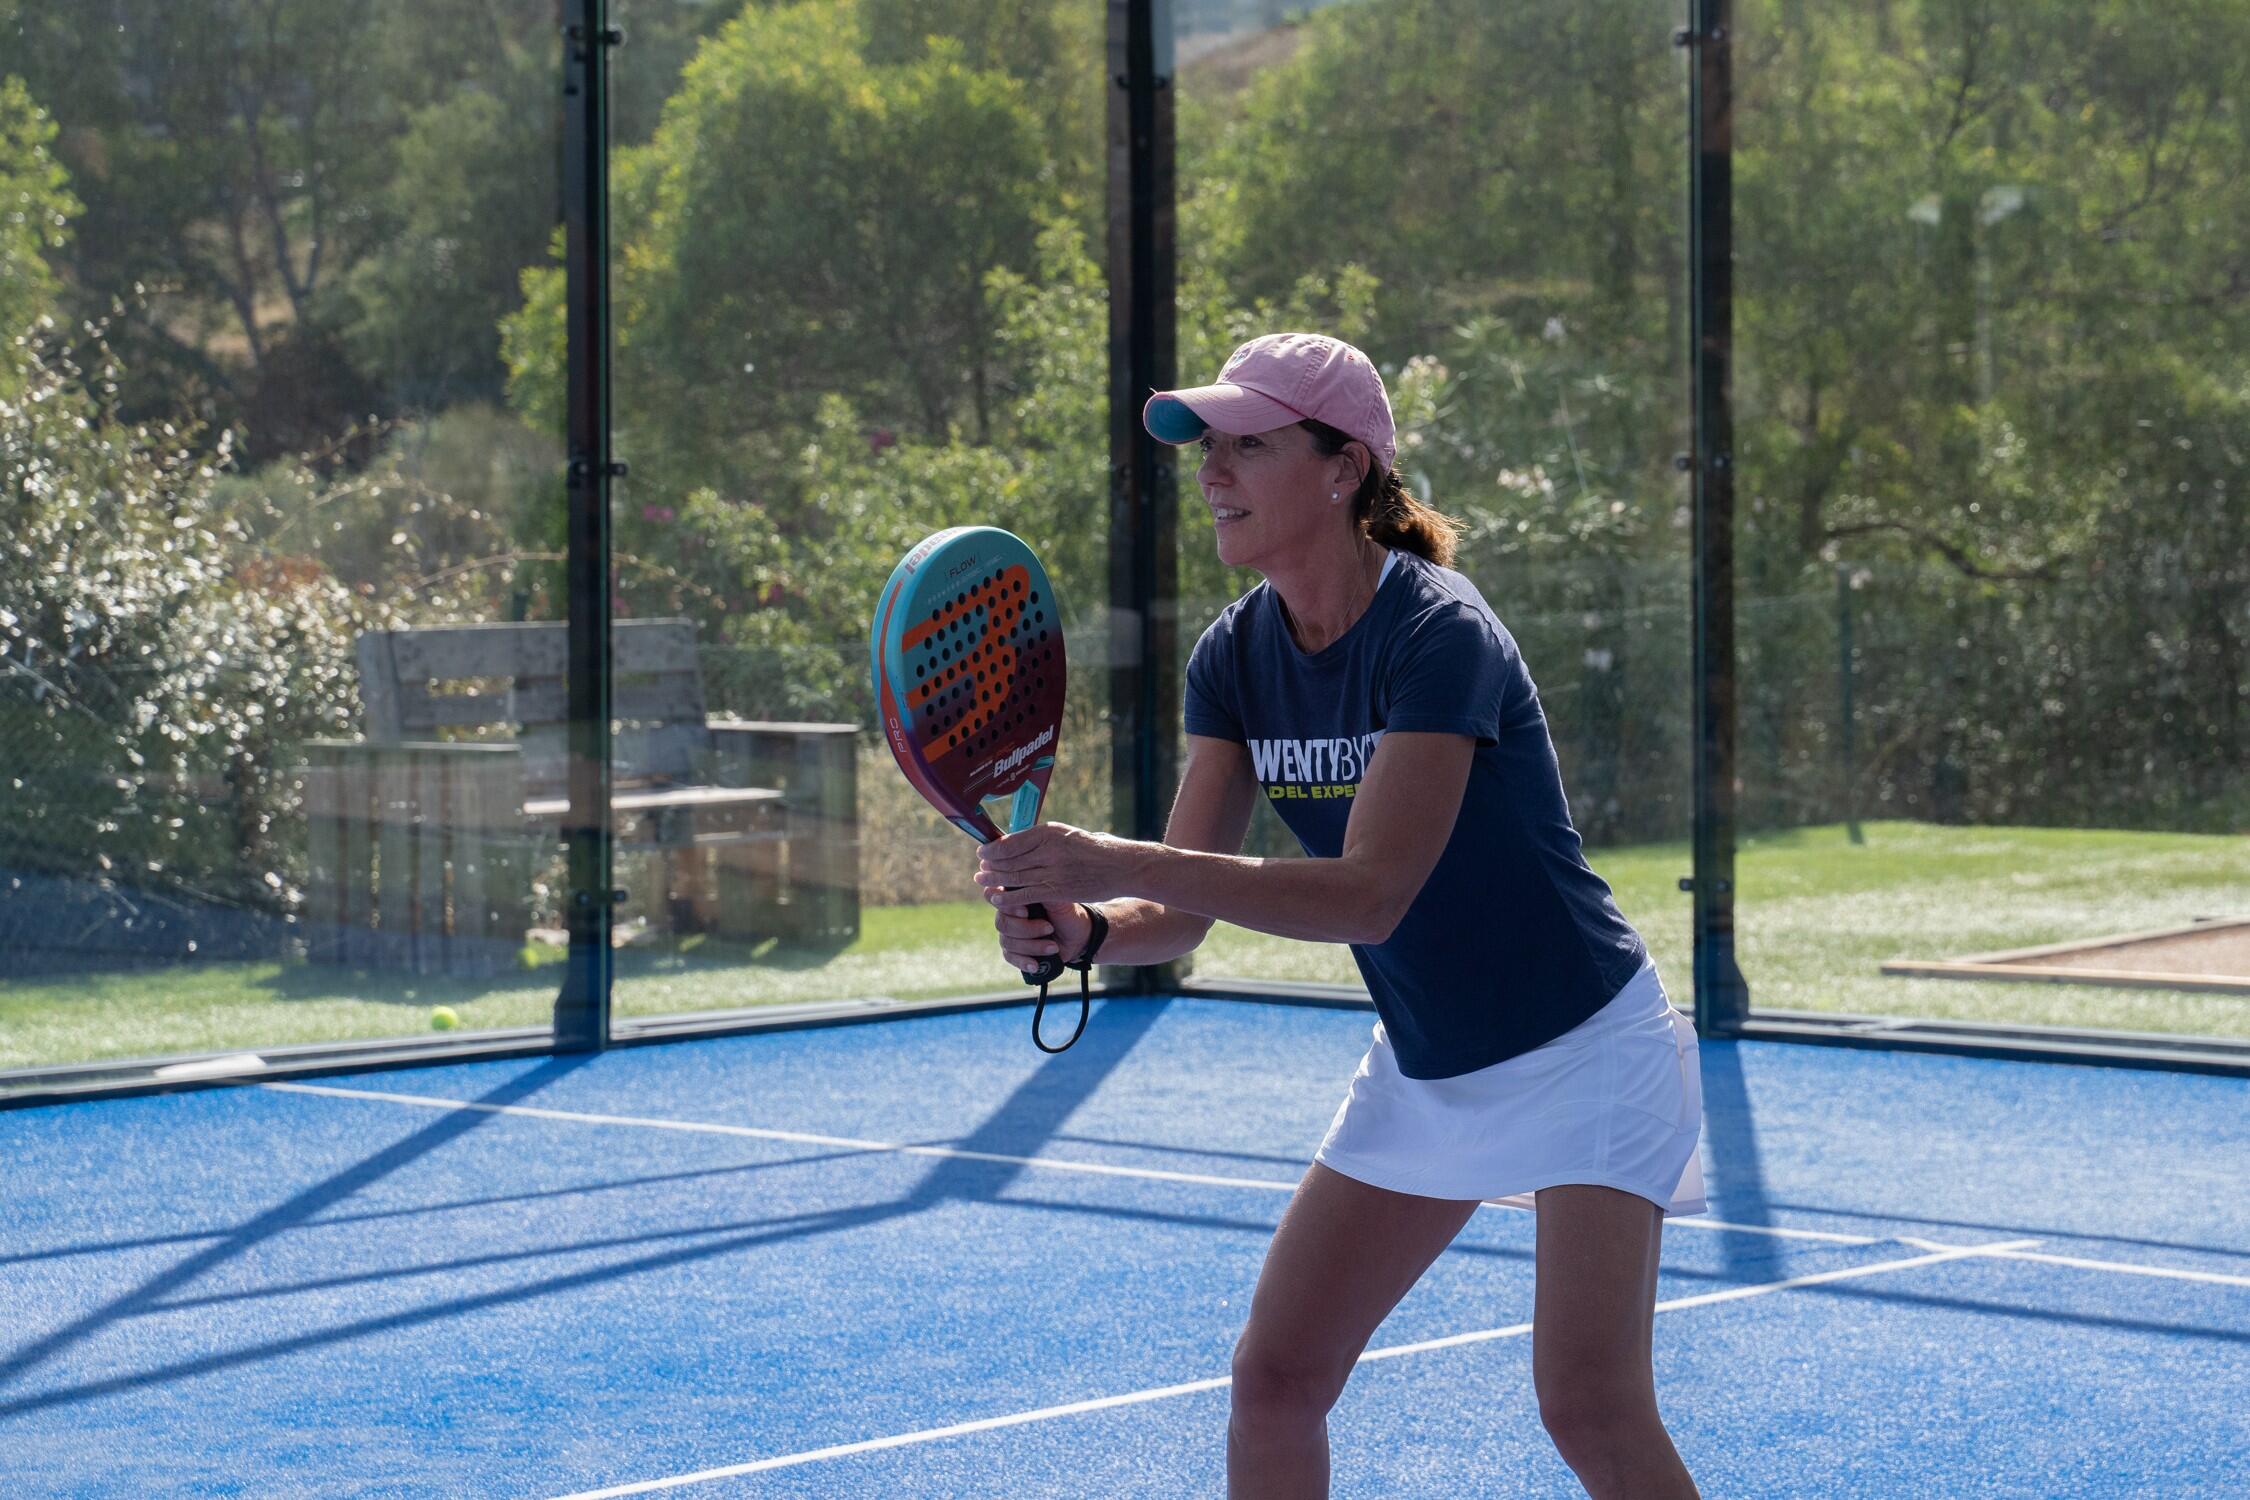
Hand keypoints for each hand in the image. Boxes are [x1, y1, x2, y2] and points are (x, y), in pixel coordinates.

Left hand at [974, 822, 1139, 911]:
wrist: (1123, 866)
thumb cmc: (1097, 849)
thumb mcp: (1069, 835)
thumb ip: (1046, 839)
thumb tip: (1019, 841)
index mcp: (1050, 832)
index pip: (1012, 841)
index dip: (993, 849)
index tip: (984, 852)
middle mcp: (1049, 850)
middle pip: (1010, 859)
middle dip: (991, 865)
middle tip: (980, 869)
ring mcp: (1053, 871)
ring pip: (1015, 877)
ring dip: (995, 881)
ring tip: (982, 881)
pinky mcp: (1058, 891)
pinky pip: (1026, 895)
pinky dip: (1009, 897)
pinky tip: (998, 899)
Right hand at [992, 898, 1092, 976]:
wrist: (1078, 936)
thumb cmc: (1066, 913)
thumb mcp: (1058, 900)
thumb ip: (1040, 892)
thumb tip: (1027, 885)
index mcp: (1014, 896)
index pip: (992, 895)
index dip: (1005, 905)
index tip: (1025, 912)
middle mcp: (1008, 914)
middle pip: (1001, 922)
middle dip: (1026, 928)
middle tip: (1049, 928)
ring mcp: (1009, 934)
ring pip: (1007, 941)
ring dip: (1032, 946)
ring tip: (1053, 947)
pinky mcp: (1014, 951)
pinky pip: (1010, 957)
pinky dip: (1024, 961)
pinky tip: (1035, 964)